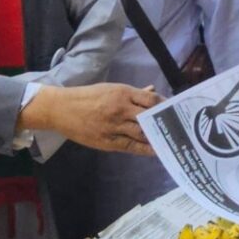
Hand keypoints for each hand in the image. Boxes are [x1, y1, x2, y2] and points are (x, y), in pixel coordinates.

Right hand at [19, 83, 161, 155]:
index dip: (164, 106)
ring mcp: (114, 126)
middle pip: (149, 117)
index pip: (150, 100)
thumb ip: (133, 93)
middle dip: (163, 123)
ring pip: (141, 134)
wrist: (61, 109)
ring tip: (169, 141)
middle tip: (177, 128)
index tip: (174, 110)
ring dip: (156, 137)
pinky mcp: (107, 141)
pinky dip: (144, 149)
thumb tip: (152, 91)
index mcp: (122, 93)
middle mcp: (120, 109)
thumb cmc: (87, 96)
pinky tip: (154, 150)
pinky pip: (130, 147)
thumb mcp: (111, 89)